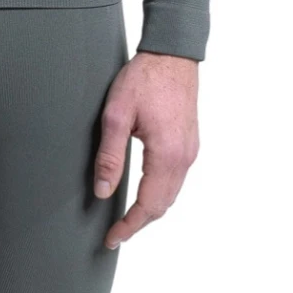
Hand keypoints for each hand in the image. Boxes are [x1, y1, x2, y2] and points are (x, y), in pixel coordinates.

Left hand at [92, 50, 199, 247]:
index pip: (148, 206)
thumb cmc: (144, 79)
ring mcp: (190, 151)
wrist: (172, 53)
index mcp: (166, 155)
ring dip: (150, 209)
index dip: (129, 227)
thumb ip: (110, 155)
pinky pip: (176, 179)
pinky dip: (160, 193)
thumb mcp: (117, 114)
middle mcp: (184, 158)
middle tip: (116, 233)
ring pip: (171, 194)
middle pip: (162, 205)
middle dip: (139, 223)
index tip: (112, 239)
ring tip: (127, 218)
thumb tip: (102, 192)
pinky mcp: (189, 142)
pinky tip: (144, 191)